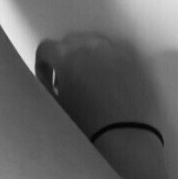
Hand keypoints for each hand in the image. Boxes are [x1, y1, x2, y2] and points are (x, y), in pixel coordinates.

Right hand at [34, 32, 160, 137]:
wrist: (125, 137)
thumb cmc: (84, 126)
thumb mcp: (56, 106)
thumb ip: (46, 86)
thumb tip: (50, 78)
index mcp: (67, 57)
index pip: (46, 48)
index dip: (43, 65)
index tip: (48, 82)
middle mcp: (90, 46)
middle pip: (71, 41)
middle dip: (65, 58)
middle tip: (68, 81)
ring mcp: (114, 50)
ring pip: (94, 43)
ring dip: (87, 57)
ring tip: (91, 81)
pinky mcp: (134, 59)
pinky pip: (115, 53)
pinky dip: (108, 62)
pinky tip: (111, 83)